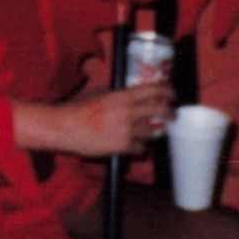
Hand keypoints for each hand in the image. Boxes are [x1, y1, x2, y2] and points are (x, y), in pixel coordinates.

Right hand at [50, 82, 175, 157]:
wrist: (66, 127)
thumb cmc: (79, 109)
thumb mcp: (99, 94)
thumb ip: (118, 95)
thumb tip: (131, 95)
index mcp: (123, 96)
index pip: (154, 90)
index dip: (167, 91)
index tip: (172, 94)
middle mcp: (129, 112)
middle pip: (161, 110)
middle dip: (170, 113)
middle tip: (172, 116)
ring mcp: (128, 130)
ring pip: (152, 132)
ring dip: (150, 132)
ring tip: (143, 132)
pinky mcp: (124, 146)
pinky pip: (141, 148)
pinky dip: (139, 148)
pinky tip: (132, 146)